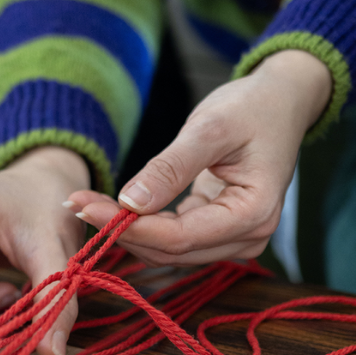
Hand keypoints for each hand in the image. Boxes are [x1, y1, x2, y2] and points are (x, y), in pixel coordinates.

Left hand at [68, 50, 331, 265]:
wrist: (279, 103)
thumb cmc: (252, 108)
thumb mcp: (210, 129)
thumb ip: (171, 168)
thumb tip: (129, 202)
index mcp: (253, 214)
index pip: (179, 237)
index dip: (128, 226)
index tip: (83, 204)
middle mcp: (248, 237)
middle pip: (172, 250)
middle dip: (122, 230)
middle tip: (76, 201)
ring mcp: (235, 237)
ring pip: (170, 251)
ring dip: (129, 231)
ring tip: (88, 203)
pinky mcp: (219, 229)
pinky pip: (175, 239)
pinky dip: (144, 226)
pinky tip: (115, 209)